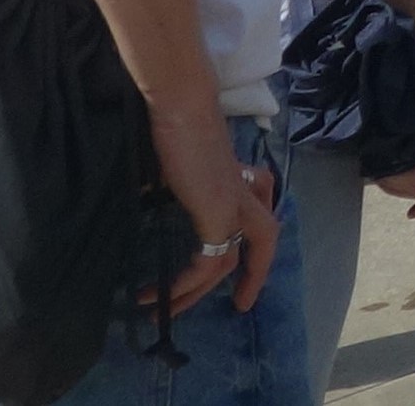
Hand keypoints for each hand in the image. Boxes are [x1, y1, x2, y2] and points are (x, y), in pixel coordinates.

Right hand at [148, 111, 278, 316]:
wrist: (180, 105)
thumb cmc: (175, 125)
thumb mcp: (179, 162)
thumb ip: (175, 184)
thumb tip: (149, 197)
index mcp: (239, 177)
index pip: (259, 213)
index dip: (254, 242)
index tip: (241, 266)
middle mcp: (244, 192)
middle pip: (264, 239)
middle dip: (255, 275)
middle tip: (241, 303)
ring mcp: (234, 203)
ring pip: (235, 258)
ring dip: (201, 290)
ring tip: (173, 309)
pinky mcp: (219, 213)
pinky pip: (209, 262)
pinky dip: (187, 282)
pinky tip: (162, 293)